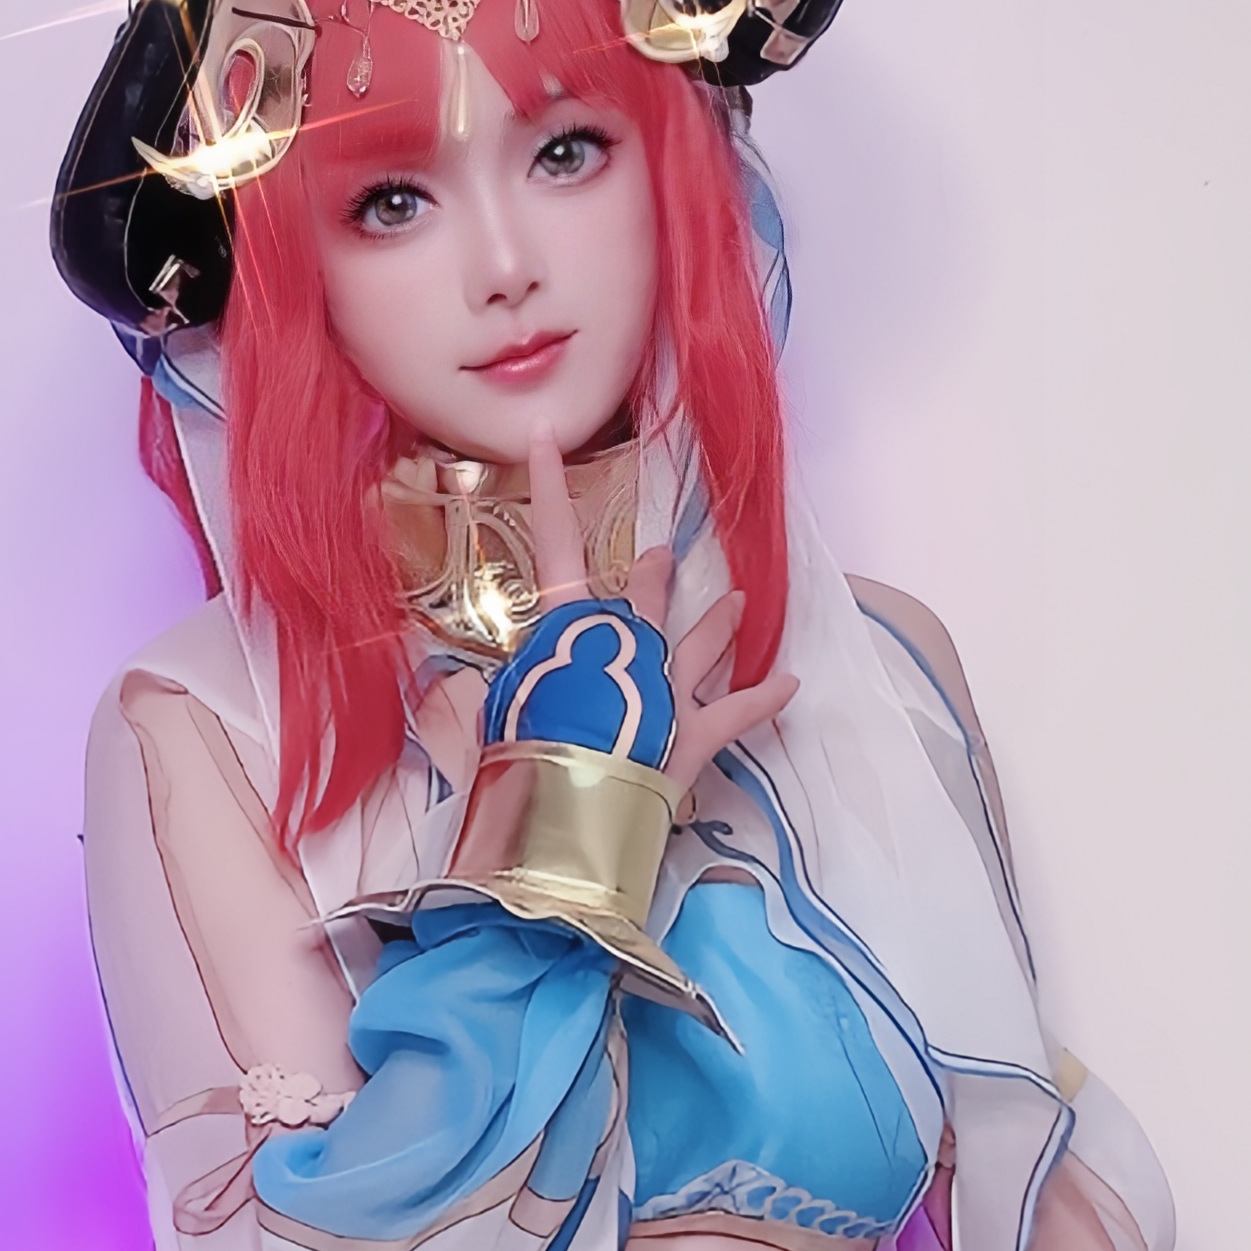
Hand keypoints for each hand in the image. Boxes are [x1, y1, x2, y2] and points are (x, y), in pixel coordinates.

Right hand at [523, 427, 794, 810]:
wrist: (568, 811)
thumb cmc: (520, 757)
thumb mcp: (489, 715)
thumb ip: (487, 693)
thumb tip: (461, 689)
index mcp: (568, 631)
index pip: (554, 543)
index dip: (547, 488)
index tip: (547, 439)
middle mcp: (626, 646)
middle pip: (642, 599)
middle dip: (651, 579)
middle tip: (661, 558)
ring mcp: (667, 688)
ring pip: (699, 645)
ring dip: (718, 623)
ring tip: (741, 603)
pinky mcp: (695, 733)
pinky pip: (737, 712)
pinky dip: (763, 699)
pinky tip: (790, 684)